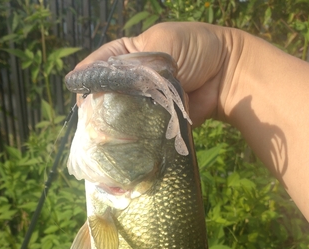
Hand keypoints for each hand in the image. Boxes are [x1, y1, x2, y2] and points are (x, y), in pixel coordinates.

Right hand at [70, 22, 237, 126]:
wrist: (228, 76)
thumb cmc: (196, 50)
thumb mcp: (161, 46)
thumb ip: (132, 64)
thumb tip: (103, 82)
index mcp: (128, 54)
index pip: (98, 66)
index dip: (87, 80)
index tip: (80, 96)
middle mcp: (132, 80)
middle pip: (105, 95)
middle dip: (97, 107)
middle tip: (90, 121)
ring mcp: (143, 103)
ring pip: (120, 115)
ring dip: (113, 125)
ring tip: (102, 136)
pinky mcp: (155, 122)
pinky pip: (140, 130)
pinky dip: (133, 136)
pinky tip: (122, 143)